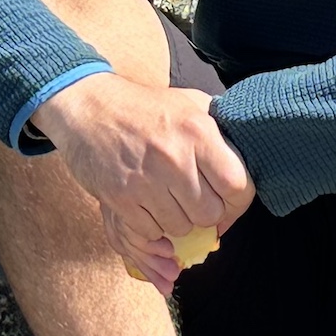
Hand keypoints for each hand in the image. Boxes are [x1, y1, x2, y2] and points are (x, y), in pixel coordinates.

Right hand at [33, 73, 251, 287]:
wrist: (87, 109)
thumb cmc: (145, 107)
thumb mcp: (189, 103)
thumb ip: (220, 128)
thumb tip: (248, 153)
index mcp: (198, 131)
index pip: (238, 185)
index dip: (238, 202)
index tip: (228, 203)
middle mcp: (175, 156)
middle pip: (210, 214)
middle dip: (206, 214)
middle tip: (194, 203)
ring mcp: (146, 179)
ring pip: (181, 228)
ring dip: (177, 222)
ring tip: (168, 201)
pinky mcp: (119, 197)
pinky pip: (150, 233)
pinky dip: (152, 228)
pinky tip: (147, 208)